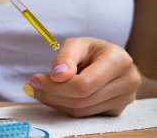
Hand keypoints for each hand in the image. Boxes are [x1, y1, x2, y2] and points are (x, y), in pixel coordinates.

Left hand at [23, 37, 140, 116]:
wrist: (109, 61)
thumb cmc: (91, 50)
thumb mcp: (76, 44)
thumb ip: (65, 58)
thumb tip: (57, 76)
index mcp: (118, 60)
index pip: (83, 85)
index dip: (56, 86)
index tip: (35, 80)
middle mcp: (127, 81)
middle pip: (81, 100)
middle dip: (52, 95)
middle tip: (32, 86)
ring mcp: (124, 99)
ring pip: (81, 111)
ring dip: (55, 102)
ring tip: (41, 89)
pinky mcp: (117, 110)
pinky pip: (85, 114)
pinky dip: (65, 106)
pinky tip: (56, 95)